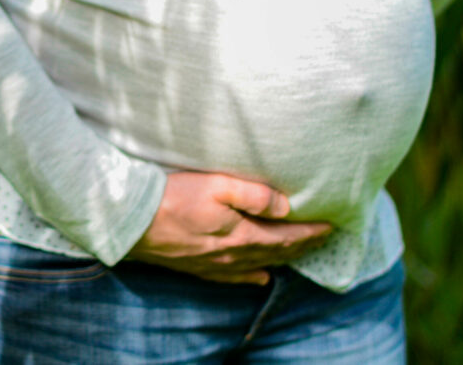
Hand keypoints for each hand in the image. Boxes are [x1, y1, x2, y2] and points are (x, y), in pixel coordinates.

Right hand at [127, 171, 331, 284]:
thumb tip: (285, 206)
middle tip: (324, 239)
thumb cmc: (173, 196)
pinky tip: (260, 278)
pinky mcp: (197, 267)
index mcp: (241, 235)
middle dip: (302, 246)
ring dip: (282, 259)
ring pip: (258, 265)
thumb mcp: (216, 185)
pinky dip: (252, 277)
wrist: (131, 220)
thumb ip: (253, 195)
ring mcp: (214, 264)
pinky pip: (233, 277)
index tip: (331, 227)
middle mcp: (232, 255)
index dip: (310, 232)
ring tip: (300, 254)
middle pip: (276, 253)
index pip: (286, 236)